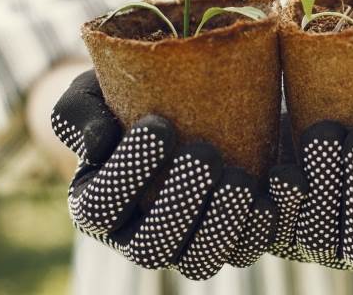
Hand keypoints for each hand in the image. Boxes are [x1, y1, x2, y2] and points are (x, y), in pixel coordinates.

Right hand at [51, 70, 276, 279]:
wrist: (186, 102)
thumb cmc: (133, 97)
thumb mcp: (95, 92)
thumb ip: (78, 112)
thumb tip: (98, 143)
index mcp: (98, 206)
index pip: (100, 208)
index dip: (127, 174)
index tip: (161, 125)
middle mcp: (138, 238)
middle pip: (151, 247)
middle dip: (179, 203)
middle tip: (205, 153)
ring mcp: (185, 247)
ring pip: (200, 261)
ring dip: (221, 223)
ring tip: (240, 178)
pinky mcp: (229, 243)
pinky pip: (244, 250)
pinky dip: (261, 226)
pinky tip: (274, 188)